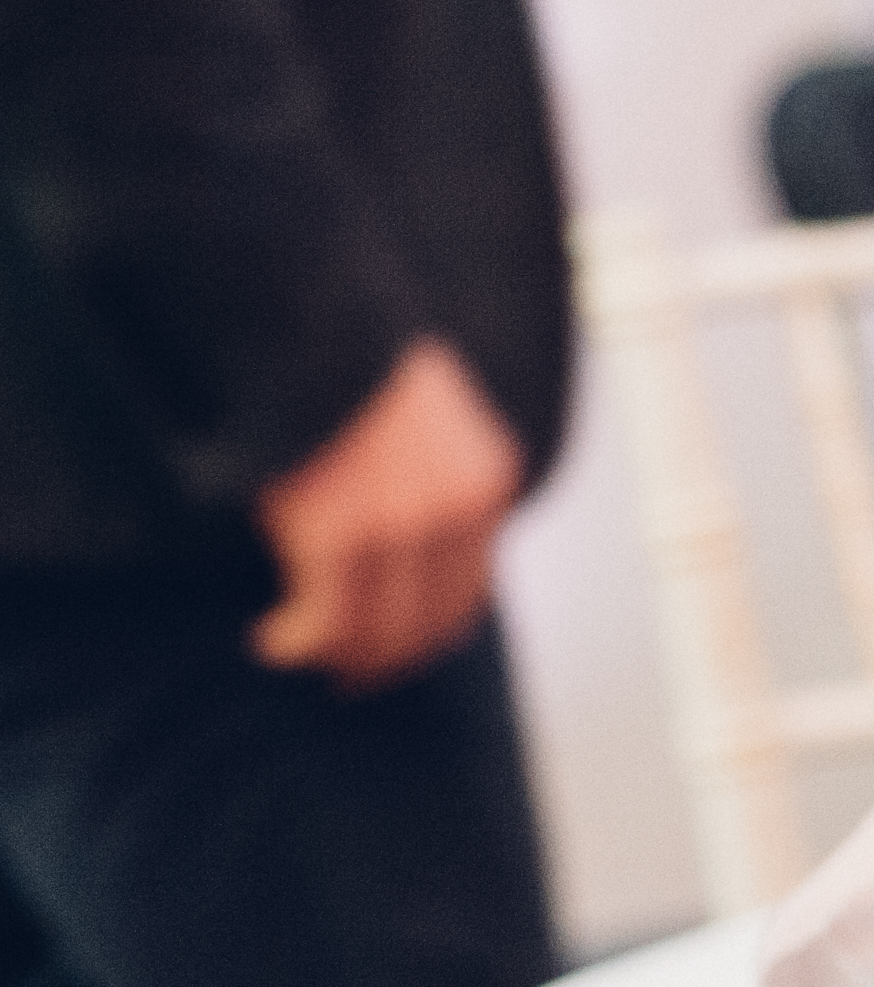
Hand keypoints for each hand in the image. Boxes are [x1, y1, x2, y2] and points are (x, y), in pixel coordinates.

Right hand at [251, 336, 522, 687]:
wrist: (309, 313)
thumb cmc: (351, 361)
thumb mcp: (426, 417)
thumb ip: (433, 478)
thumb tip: (407, 549)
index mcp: (488, 482)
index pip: (468, 592)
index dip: (427, 633)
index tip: (391, 649)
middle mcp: (457, 512)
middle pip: (431, 625)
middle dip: (386, 658)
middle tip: (345, 674)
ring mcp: (400, 528)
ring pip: (380, 631)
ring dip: (341, 657)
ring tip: (306, 659)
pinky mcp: (337, 534)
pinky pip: (325, 619)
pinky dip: (297, 641)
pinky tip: (271, 641)